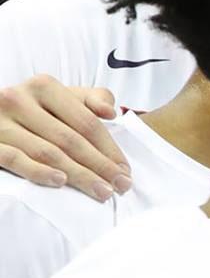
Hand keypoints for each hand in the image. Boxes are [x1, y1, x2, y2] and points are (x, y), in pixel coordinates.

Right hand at [0, 76, 130, 199]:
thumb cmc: (33, 108)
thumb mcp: (60, 96)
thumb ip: (91, 98)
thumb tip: (111, 112)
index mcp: (43, 86)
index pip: (86, 123)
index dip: (109, 149)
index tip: (126, 171)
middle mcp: (19, 100)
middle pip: (70, 140)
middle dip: (100, 166)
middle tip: (121, 186)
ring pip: (47, 152)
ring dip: (79, 175)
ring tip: (102, 191)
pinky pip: (14, 159)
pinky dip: (38, 171)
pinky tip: (61, 182)